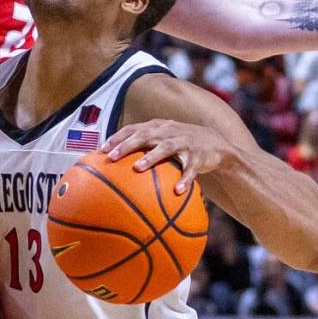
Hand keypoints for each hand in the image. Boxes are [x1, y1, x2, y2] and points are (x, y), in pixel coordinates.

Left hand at [101, 119, 232, 193]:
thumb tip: (116, 164)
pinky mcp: (198, 157)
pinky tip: (177, 191)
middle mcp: (169, 132)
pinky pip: (190, 169)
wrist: (216, 144)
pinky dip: (184, 179)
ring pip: (165, 148)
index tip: (101, 149)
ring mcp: (184, 143)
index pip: (133, 129)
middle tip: (112, 157)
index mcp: (158, 128)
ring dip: (151, 157)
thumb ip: (143, 147)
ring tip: (138, 168)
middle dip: (127, 145)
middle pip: (145, 136)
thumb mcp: (163, 139)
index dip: (117, 137)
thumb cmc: (180, 144)